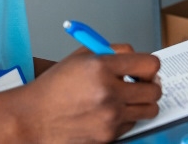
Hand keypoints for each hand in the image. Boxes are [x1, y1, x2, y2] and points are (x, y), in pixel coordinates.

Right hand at [14, 47, 161, 142]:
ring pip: (149, 110)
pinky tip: (109, 113)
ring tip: (128, 99)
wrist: (32, 119)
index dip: (149, 67)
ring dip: (142, 104)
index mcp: (101, 67)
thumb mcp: (80, 57)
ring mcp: (109, 117)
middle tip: (141, 84)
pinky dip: (125, 119)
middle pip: (155, 90)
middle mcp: (108, 92)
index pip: (150, 64)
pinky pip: (132, 125)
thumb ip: (112, 51)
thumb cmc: (53, 88)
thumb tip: (137, 57)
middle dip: (150, 85)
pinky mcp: (108, 136)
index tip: (145, 70)